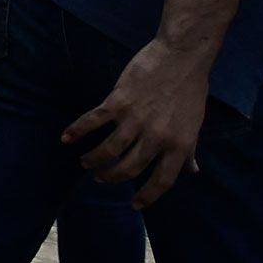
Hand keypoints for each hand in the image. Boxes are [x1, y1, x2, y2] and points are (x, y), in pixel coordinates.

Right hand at [64, 39, 211, 208]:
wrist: (181, 58)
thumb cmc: (190, 91)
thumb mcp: (195, 125)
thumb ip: (190, 150)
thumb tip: (192, 170)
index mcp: (179, 146)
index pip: (162, 181)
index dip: (147, 196)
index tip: (134, 204)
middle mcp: (156, 138)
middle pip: (129, 168)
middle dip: (112, 177)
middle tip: (101, 178)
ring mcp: (136, 121)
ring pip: (108, 150)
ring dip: (94, 160)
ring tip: (86, 163)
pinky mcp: (118, 102)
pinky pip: (94, 122)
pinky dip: (78, 130)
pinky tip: (67, 138)